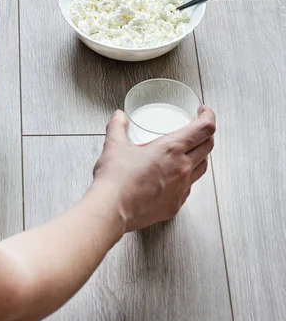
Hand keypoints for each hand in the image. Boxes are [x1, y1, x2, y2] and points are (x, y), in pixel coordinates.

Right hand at [92, 107, 215, 231]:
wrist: (111, 209)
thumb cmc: (115, 179)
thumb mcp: (114, 146)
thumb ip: (117, 127)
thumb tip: (118, 117)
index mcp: (171, 149)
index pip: (204, 128)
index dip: (208, 116)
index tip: (203, 112)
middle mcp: (182, 168)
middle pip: (208, 146)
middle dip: (206, 134)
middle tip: (197, 129)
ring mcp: (181, 188)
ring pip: (202, 168)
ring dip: (200, 156)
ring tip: (189, 152)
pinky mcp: (175, 205)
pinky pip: (189, 188)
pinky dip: (186, 178)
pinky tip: (174, 177)